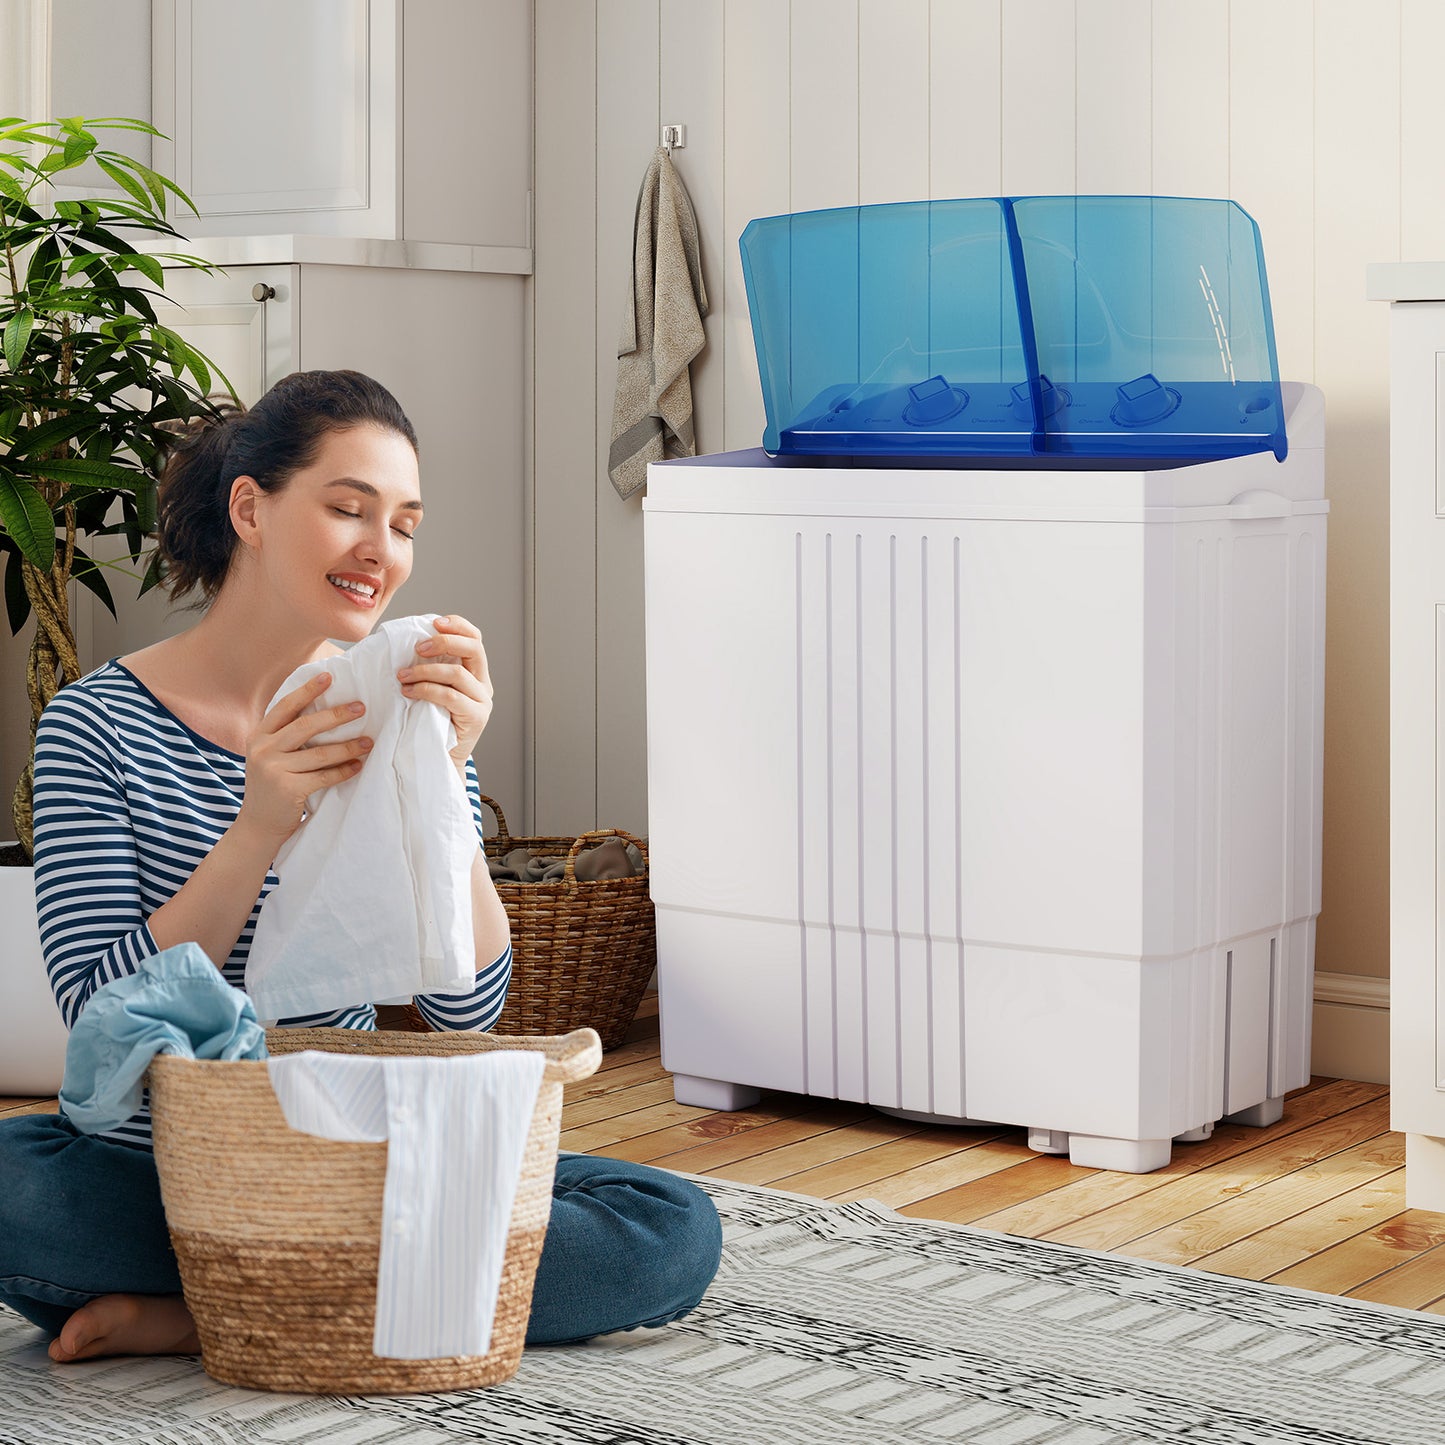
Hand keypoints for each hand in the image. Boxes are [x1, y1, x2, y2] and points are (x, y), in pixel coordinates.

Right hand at [236, 672, 371, 847]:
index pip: (285, 707)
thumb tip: (326, 711)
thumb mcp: (270, 756)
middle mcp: (263, 750)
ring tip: (369, 742)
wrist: (258, 825)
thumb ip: (287, 736)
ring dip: (348, 746)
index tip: (329, 676)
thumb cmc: (273, 785)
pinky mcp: (288, 789)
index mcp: (259, 736)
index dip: (307, 690)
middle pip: (305, 726)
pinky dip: (344, 771)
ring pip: (319, 753)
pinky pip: (324, 776)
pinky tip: (358, 766)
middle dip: (336, 715)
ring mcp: (273, 770)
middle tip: (361, 707)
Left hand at [397, 614, 493, 773]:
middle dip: (444, 642)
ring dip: (425, 671)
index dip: (458, 626)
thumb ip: (429, 667)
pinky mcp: (475, 718)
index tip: (434, 622)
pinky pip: (451, 696)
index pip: (475, 638)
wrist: (439, 758)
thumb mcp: (431, 688)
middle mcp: (483, 684)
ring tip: (402, 675)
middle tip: (416, 648)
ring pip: (458, 673)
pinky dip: (427, 690)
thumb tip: (405, 641)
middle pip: (474, 649)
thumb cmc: (429, 721)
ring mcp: (481, 701)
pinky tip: (409, 692)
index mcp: (475, 672)